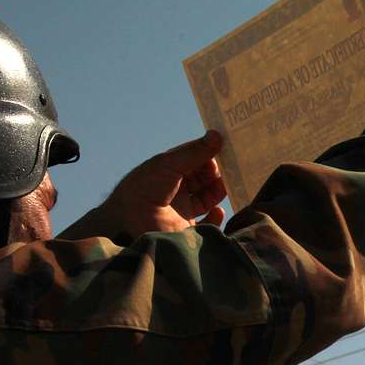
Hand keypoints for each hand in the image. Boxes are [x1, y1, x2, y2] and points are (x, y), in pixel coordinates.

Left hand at [59, 131, 228, 242]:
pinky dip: (216, 216)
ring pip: (209, 197)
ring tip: (229, 185)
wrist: (130, 222)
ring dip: (220, 190)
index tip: (227, 147)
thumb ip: (194, 152)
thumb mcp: (169, 163)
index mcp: (170, 169)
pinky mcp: (188, 228)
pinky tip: (217, 210)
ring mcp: (183, 208)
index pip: (197, 158)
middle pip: (205, 177)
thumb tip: (217, 135)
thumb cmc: (144, 187)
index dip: (211, 153)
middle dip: (219, 172)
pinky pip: (209, 223)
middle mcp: (178, 188)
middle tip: (235, 167)